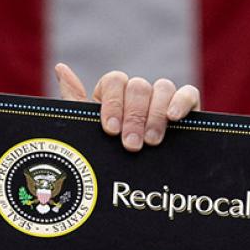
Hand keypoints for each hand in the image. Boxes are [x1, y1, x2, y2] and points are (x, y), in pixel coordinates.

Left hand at [55, 63, 199, 152]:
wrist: (140, 182)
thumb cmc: (111, 156)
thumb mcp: (90, 133)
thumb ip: (75, 102)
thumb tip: (60, 67)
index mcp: (114, 96)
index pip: (115, 81)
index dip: (113, 103)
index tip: (111, 129)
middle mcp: (139, 94)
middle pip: (138, 86)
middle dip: (133, 117)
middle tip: (131, 144)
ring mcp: (164, 99)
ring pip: (163, 87)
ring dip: (155, 115)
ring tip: (151, 142)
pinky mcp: (187, 108)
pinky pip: (189, 93)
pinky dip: (181, 102)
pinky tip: (173, 118)